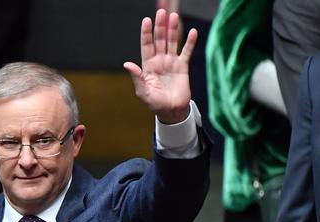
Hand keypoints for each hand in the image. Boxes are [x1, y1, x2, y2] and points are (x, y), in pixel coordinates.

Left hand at [124, 9, 197, 123]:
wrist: (171, 111)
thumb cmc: (155, 103)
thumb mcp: (143, 92)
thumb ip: (136, 77)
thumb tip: (127, 64)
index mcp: (148, 65)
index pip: (146, 45)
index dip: (146, 33)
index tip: (146, 20)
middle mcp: (159, 60)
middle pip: (159, 40)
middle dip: (160, 26)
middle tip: (161, 11)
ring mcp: (171, 62)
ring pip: (172, 42)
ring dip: (173, 30)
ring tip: (174, 16)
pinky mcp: (183, 67)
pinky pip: (187, 52)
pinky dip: (190, 42)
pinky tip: (192, 32)